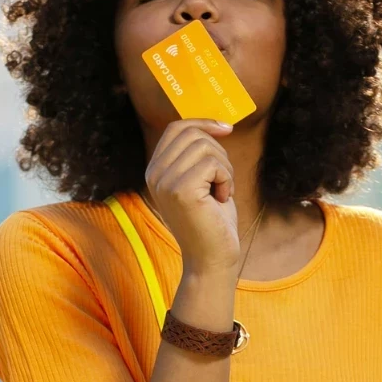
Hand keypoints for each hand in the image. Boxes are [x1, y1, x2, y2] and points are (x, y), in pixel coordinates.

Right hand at [144, 119, 238, 274]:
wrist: (212, 258)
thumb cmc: (214, 220)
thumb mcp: (204, 181)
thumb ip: (201, 155)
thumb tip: (218, 124)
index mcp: (155, 169)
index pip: (176, 128)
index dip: (203, 123)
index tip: (227, 129)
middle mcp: (154, 174)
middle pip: (192, 133)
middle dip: (219, 151)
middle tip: (224, 179)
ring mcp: (164, 181)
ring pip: (205, 146)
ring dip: (225, 167)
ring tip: (222, 191)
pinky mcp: (181, 190)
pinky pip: (213, 164)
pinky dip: (227, 179)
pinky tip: (221, 199)